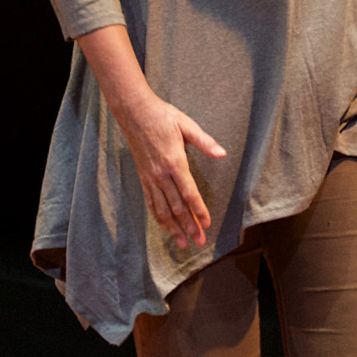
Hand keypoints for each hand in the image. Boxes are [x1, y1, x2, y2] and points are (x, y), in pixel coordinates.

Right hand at [113, 94, 224, 249]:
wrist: (134, 113)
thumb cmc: (163, 117)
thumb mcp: (187, 125)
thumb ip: (204, 141)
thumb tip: (222, 153)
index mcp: (175, 163)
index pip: (189, 193)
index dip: (199, 211)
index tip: (207, 224)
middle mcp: (161, 174)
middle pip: (176, 206)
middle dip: (188, 226)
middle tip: (198, 242)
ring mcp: (150, 178)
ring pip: (162, 209)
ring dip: (173, 227)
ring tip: (182, 243)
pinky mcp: (143, 177)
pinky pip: (151, 202)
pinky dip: (158, 217)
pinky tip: (165, 227)